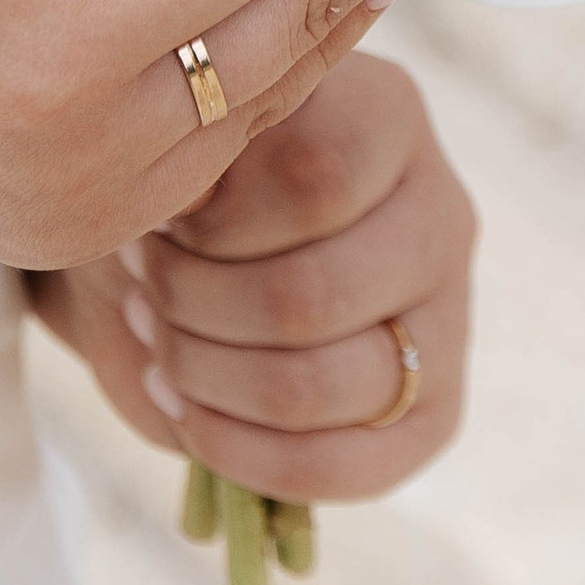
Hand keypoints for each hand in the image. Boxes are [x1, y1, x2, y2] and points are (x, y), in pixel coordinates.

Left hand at [31, 56, 474, 497]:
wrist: (192, 239)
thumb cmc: (190, 168)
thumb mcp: (187, 135)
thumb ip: (196, 154)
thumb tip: (191, 196)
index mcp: (386, 116)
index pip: (314, 179)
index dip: (213, 219)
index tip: (150, 216)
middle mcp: (437, 213)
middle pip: (310, 296)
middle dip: (193, 304)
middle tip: (139, 280)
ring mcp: (446, 319)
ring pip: (316, 386)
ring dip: (204, 374)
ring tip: (152, 334)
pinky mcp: (432, 415)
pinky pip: (339, 468)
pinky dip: (235, 450)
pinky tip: (178, 404)